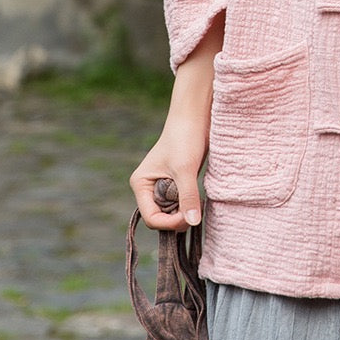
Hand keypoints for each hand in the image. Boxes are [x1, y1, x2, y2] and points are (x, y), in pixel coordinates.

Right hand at [130, 15, 221, 229]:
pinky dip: (189, 204)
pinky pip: (180, 203)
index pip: (150, 217)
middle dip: (177, 218)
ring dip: (184, 211)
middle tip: (195, 209)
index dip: (168, 222)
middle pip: (160, 217)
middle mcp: (148, 187)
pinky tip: (198, 198)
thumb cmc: (185, 138)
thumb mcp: (186, 169)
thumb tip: (192, 222)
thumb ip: (187, 197)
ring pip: (171, 212)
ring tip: (197, 200)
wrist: (196, 117)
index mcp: (141, 183)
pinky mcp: (175, 183)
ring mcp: (161, 186)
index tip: (188, 215)